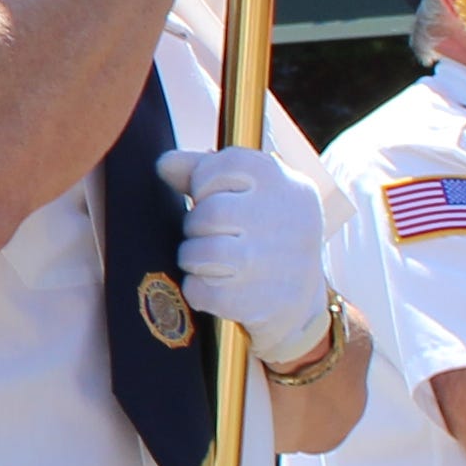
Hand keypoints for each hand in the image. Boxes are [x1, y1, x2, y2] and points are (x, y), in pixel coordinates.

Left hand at [157, 147, 332, 365]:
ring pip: (202, 253)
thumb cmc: (266, 231)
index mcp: (283, 184)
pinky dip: (198, 289)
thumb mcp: (252, 191)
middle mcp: (285, 219)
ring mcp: (274, 264)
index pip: (229, 164)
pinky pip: (200, 290)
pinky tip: (216, 285)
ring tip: (207, 259)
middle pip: (211, 213)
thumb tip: (165, 164)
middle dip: (196, 224)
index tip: (209, 196)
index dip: (205, 180)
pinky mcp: (259, 302)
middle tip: (208, 234)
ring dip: (193, 257)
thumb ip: (205, 170)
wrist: (300, 295)